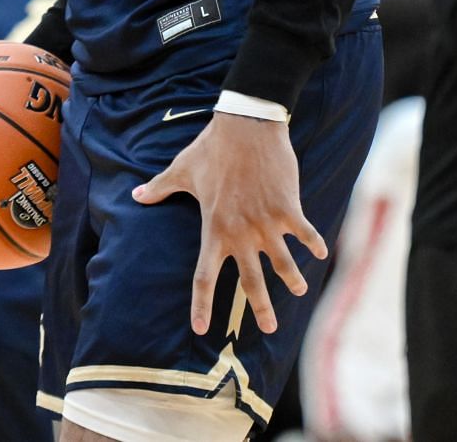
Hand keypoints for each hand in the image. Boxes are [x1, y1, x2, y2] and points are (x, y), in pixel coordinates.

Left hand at [132, 112, 325, 335]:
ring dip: (292, 280)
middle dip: (261, 308)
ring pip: (283, 263)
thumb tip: (136, 195)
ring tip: (299, 292)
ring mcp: (266, 222)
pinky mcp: (288, 207)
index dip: (202, 306)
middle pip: (251, 281)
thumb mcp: (182, 169)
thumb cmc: (212, 148)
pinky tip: (321, 254)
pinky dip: (313, 244)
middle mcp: (241, 233)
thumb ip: (160, 187)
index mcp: (213, 229)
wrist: (246, 125)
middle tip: (270, 329)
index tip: (201, 329)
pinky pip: (304, 233)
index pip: (204, 277)